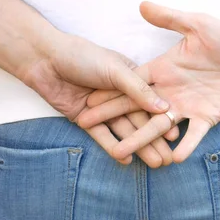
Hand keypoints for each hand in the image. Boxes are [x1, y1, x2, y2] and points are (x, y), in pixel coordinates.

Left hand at [23, 33, 172, 166]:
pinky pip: (102, 135)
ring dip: (138, 147)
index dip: (163, 120)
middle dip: (154, 140)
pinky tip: (126, 160)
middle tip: (168, 159)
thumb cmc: (83, 55)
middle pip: (140, 121)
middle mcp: (120, 96)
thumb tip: (164, 108)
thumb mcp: (116, 70)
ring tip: (154, 164)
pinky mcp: (86, 120)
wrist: (44, 59)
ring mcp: (103, 110)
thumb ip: (139, 90)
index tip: (176, 137)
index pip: (150, 103)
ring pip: (124, 131)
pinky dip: (113, 146)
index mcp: (133, 78)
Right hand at [77, 1, 219, 162]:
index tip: (85, 102)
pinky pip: (194, 134)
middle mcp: (172, 90)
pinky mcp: (208, 117)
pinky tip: (174, 158)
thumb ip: (171, 19)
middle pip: (138, 107)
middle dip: (114, 117)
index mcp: (165, 69)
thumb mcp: (198, 24)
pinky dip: (186, 145)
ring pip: (160, 125)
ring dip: (142, 139)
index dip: (109, 92)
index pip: (132, 82)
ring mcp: (189, 106)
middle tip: (87, 128)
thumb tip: (142, 5)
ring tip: (123, 154)